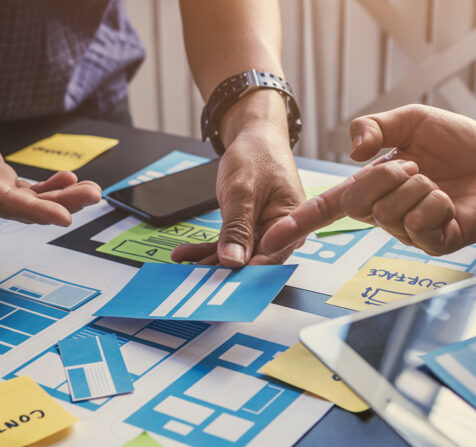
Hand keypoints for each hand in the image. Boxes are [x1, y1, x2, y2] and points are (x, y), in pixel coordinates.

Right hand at [0, 82, 101, 224]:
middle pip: (23, 208)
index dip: (35, 210)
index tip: (64, 216)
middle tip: (93, 194)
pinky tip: (69, 179)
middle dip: (61, 204)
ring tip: (92, 189)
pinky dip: (49, 189)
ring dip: (62, 198)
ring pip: (29, 203)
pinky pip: (26, 192)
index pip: (2, 202)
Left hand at [171, 93, 304, 266]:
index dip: (244, 272)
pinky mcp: (247, 230)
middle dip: (222, 269)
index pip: (269, 258)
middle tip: (195, 276)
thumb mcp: (243, 191)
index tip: (219, 280)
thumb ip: (237, 228)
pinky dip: (207, 249)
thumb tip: (233, 261)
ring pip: (235, 255)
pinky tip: (185, 253)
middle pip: (252, 261)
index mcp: (291, 222)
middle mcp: (281, 233)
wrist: (254, 137)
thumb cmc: (258, 155)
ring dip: (208, 260)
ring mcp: (263, 232)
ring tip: (183, 263)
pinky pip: (227, 244)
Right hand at [262, 104, 475, 256]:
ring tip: (437, 184)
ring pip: (390, 213)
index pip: (328, 208)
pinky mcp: (436, 243)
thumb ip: (376, 126)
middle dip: (385, 176)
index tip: (270, 240)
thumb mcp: (412, 120)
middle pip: (357, 202)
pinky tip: (450, 202)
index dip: (299, 223)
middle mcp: (386, 213)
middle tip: (415, 166)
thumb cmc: (461, 144)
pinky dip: (436, 205)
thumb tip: (351, 149)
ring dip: (418, 187)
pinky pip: (419, 226)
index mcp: (374, 187)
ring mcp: (410, 232)